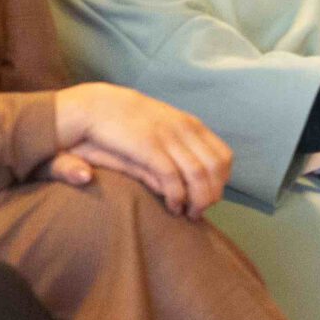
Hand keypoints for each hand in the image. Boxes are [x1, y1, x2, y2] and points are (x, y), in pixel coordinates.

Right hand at [49, 82, 232, 217]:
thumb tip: (194, 180)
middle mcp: (184, 130)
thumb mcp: (159, 133)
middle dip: (212, 194)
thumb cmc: (127, 124)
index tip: (211, 197)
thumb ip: (178, 154)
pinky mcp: (148, 147)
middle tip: (200, 212)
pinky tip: (173, 206)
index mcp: (190, 125)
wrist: (95, 106)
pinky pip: (173, 176)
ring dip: (198, 199)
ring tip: (189, 214)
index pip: (223, 157)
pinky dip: (177, 195)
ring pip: (199, 175)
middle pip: (216, 169)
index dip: (221, 182)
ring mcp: (168, 137)